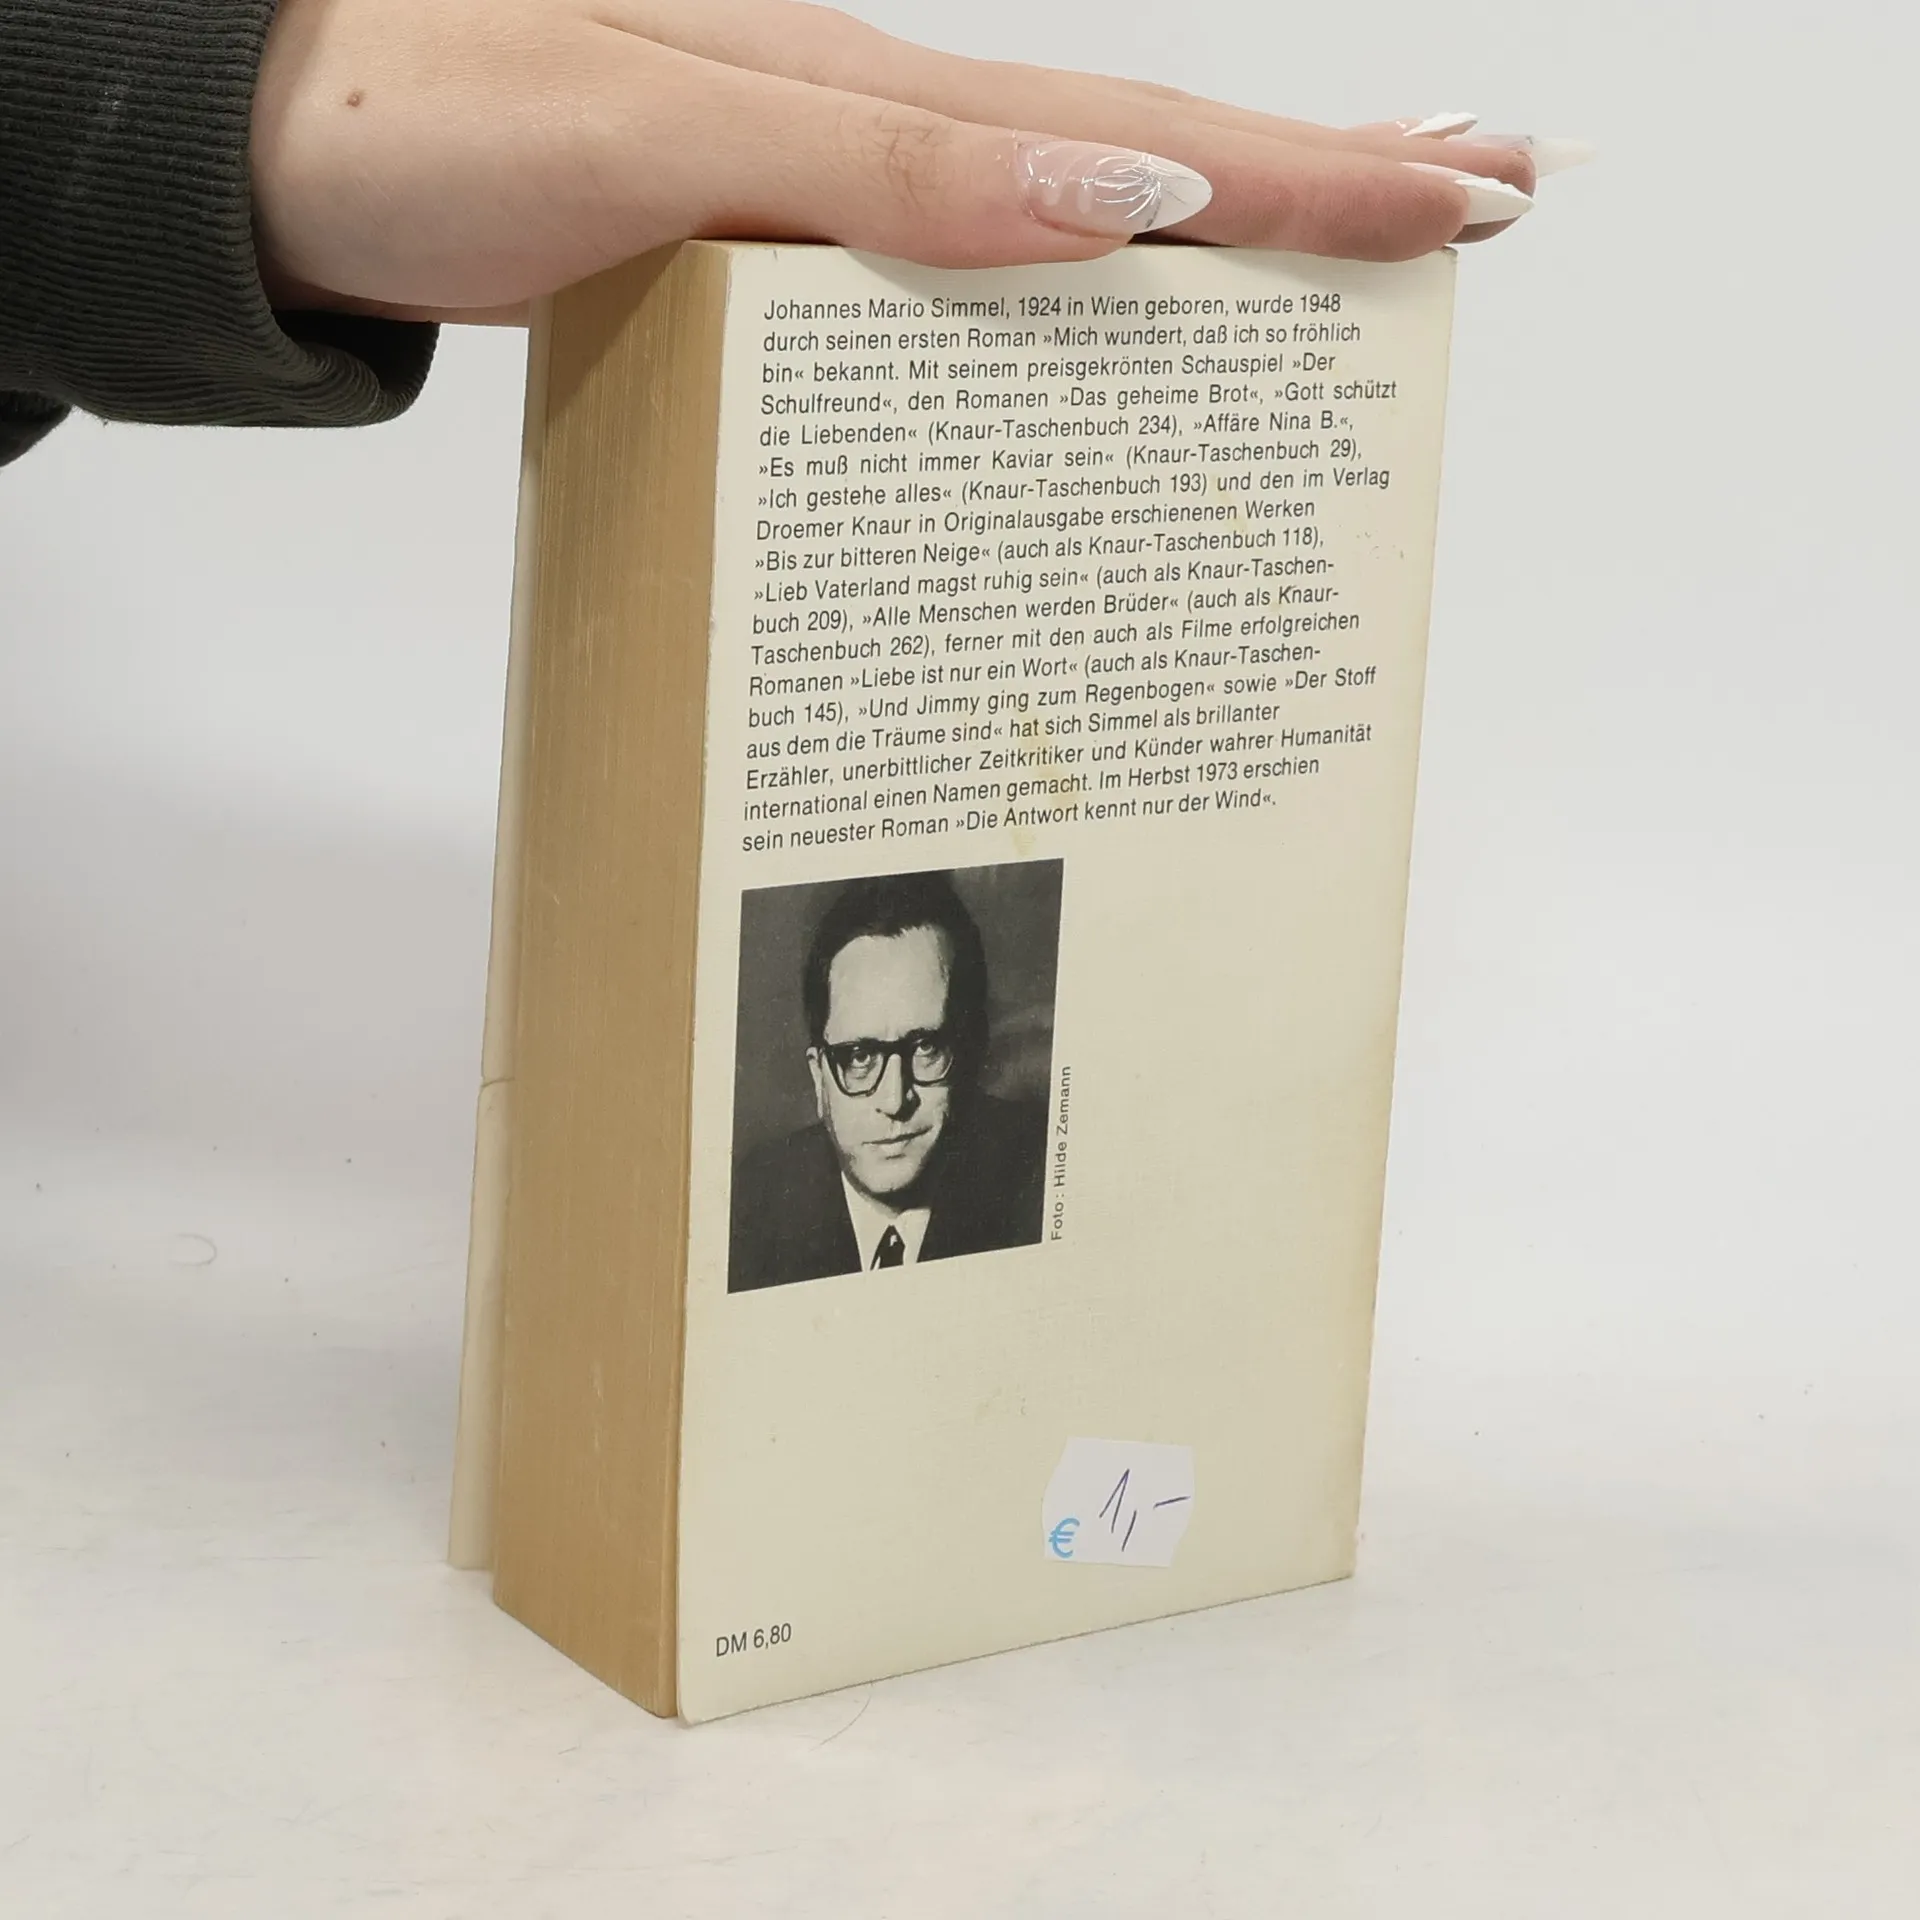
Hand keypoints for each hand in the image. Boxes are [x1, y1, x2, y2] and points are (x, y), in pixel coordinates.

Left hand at [251, 0, 1542, 322]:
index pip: (1140, 135)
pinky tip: (1105, 324)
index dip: (1309, 173)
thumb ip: (876, 172)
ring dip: (1215, 237)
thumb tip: (1112, 199)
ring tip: (1341, 264)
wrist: (287, 147)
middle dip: (1319, 184)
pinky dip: (1067, 297)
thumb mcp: (656, 133)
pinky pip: (958, 283)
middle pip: (1141, 154)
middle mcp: (874, 140)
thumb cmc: (431, 126)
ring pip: (1066, 219)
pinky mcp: (775, 252)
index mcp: (869, 101)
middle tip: (1473, 203)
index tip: (1465, 190)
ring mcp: (832, 196)